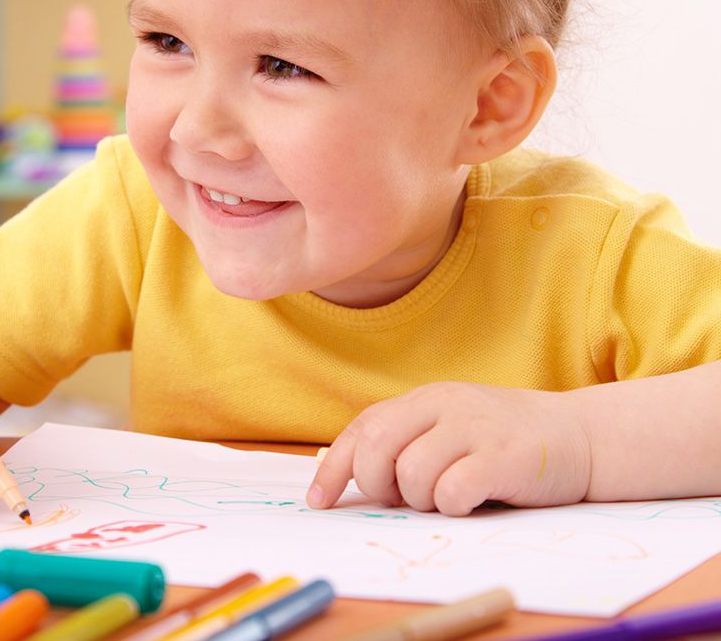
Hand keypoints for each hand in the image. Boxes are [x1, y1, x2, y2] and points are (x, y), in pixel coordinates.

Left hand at [307, 382, 592, 515]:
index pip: (363, 428)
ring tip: (447, 497)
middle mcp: (446, 405)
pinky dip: (452, 505)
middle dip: (375, 485)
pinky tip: (471, 501)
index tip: (320, 500)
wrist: (584, 437)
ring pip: (411, 474)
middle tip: (399, 499)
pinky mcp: (504, 457)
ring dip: (420, 500)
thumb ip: (403, 442)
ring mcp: (475, 428)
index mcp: (425, 399)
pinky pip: (452, 490)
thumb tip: (339, 471)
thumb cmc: (506, 442)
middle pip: (377, 448)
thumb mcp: (449, 429)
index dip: (335, 467)